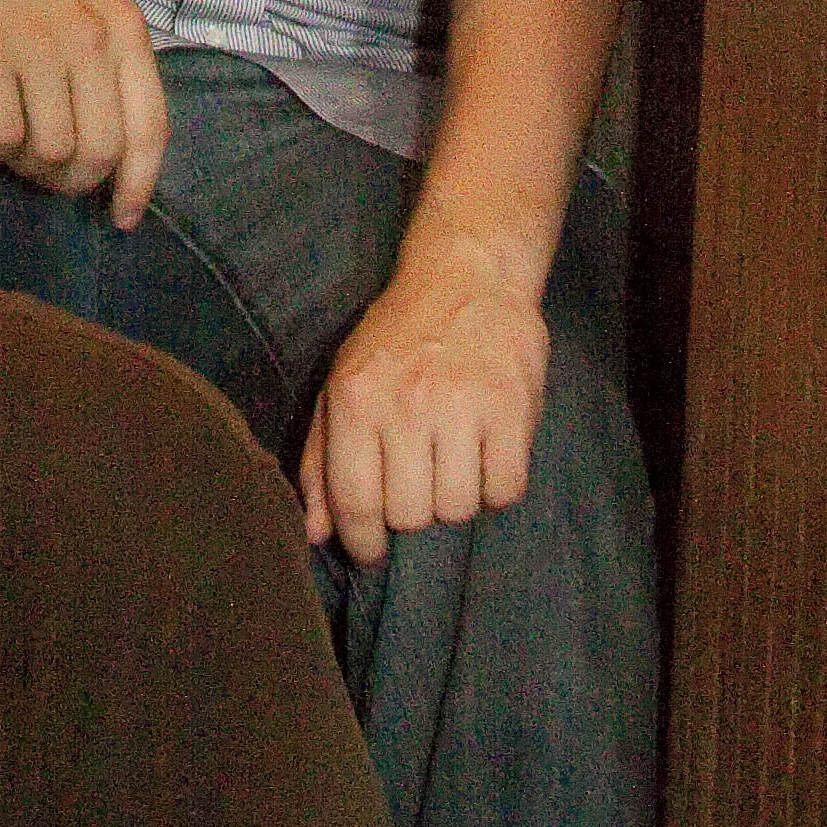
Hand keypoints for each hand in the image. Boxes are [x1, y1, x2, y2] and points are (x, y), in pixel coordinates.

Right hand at [0, 0, 168, 224]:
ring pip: (49, 152)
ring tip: (4, 143)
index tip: (122, 216)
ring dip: (24, 165)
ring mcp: (38, 49)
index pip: (150, 128)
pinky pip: (1, 137)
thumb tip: (100, 142)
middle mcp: (90, 42)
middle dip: (69, 180)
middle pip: (98, 153)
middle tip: (41, 169)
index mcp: (125, 28)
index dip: (139, 184)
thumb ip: (104, 58)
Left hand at [299, 231, 549, 559]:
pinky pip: (504, 490)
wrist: (466, 274)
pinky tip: (486, 457)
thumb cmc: (397, 339)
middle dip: (411, 511)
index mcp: (357, 398)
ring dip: (454, 499)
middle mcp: (407, 404)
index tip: (372, 552)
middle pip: (408, 515)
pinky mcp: (512, 407)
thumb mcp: (342, 384)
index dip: (362, 542)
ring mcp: (462, 405)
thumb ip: (321, 460)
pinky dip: (496, 487)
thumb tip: (314, 532)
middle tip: (418, 480)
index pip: (354, 502)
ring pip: (456, 509)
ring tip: (452, 464)